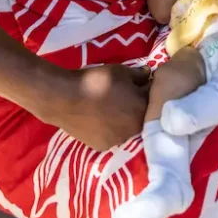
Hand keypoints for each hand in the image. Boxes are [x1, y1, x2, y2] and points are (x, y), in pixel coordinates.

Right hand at [35, 64, 149, 150]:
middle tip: (123, 96)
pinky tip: (100, 119)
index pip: (152, 99)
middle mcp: (134, 130)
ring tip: (110, 108)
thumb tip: (149, 74)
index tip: (138, 84)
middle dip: (136, 106)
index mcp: (143, 110)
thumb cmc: (96, 81)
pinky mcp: (102, 146)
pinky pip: (111, 135)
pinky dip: (109, 128)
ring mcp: (118, 141)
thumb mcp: (122, 71)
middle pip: (140, 116)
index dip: (146, 90)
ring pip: (126, 128)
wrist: (64, 98)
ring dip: (123, 119)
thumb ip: (140, 74)